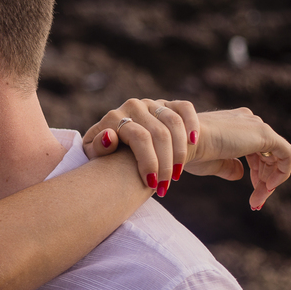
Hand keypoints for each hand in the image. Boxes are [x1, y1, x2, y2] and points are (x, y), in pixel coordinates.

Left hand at [84, 98, 199, 197]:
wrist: (127, 144)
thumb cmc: (109, 155)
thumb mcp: (98, 155)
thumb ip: (98, 148)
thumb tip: (109, 137)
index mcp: (113, 117)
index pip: (138, 137)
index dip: (148, 161)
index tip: (150, 183)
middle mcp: (133, 106)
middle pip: (158, 134)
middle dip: (164, 164)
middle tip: (164, 186)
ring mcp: (152, 103)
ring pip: (174, 124)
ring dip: (178, 153)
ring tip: (176, 176)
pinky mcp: (170, 103)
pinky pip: (185, 109)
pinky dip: (191, 125)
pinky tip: (192, 142)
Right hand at [183, 108, 290, 209]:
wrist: (182, 145)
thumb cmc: (189, 154)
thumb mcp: (210, 163)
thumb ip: (228, 166)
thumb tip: (240, 174)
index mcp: (235, 124)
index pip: (255, 151)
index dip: (256, 173)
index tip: (251, 193)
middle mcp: (248, 121)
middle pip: (267, 154)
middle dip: (264, 180)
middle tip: (255, 202)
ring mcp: (257, 126)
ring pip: (277, 157)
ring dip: (270, 182)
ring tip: (257, 201)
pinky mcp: (265, 134)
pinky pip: (287, 154)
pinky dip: (282, 173)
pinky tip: (268, 188)